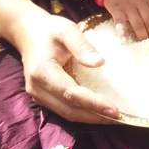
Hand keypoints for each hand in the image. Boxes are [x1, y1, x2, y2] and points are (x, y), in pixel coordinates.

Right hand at [12, 5, 120, 123]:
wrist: (27, 33)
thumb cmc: (49, 30)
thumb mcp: (66, 30)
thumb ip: (81, 46)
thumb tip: (100, 63)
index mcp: (42, 71)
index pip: (70, 92)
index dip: (93, 103)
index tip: (114, 109)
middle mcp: (37, 88)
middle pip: (69, 110)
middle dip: (95, 116)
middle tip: (121, 118)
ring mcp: (38, 96)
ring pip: (67, 114)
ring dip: (90, 118)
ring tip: (114, 118)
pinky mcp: (44, 98)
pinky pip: (64, 110)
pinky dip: (83, 113)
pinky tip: (99, 111)